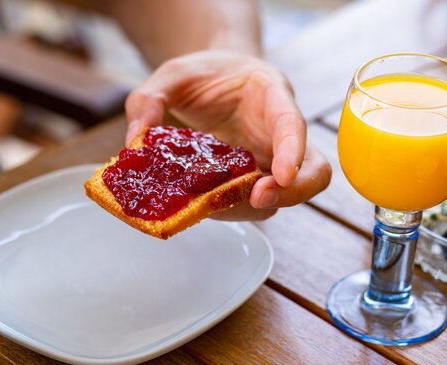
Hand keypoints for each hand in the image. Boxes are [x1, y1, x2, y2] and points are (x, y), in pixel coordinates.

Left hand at [125, 50, 331, 220]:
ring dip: (252, 207)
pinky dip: (232, 209)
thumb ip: (149, 100)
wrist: (212, 80)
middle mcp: (279, 132)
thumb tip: (135, 142)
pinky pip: (253, 201)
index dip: (293, 151)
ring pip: (283, 194)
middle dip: (291, 192)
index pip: (293, 123)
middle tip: (257, 199)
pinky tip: (201, 206)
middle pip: (311, 170)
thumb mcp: (171, 75)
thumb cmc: (202, 74)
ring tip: (209, 206)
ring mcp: (269, 159)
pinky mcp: (253, 178)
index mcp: (270, 94)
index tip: (281, 176)